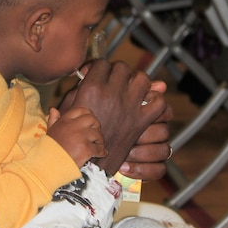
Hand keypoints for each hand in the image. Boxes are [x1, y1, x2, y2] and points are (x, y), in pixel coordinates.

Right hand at [46, 107, 106, 166]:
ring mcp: (80, 137)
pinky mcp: (86, 149)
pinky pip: (98, 149)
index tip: (90, 121)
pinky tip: (101, 154)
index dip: (88, 114)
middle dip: (97, 126)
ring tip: (99, 145)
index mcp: (64, 121)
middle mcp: (73, 126)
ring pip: (97, 134)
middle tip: (96, 133)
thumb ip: (53, 120)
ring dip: (100, 140)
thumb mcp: (49, 132)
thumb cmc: (48, 150)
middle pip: (92, 119)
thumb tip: (53, 109)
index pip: (81, 110)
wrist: (48, 166)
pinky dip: (101, 152)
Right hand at [60, 60, 165, 175]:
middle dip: (119, 72)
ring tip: (132, 88)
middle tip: (115, 82)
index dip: (100, 67)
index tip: (98, 75)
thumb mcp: (69, 108)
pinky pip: (158, 102)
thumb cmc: (72, 137)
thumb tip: (85, 74)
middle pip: (123, 68)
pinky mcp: (141, 122)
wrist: (86, 163)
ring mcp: (129, 107)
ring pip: (143, 79)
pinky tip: (147, 103)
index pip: (102, 63)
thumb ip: (78, 88)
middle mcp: (112, 93)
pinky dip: (156, 101)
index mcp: (91, 88)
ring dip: (138, 81)